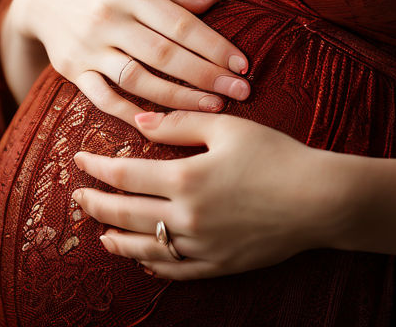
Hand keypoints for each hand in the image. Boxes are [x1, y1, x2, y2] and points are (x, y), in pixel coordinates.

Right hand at [6, 0, 250, 119]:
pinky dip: (131, 113)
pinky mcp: (73, 71)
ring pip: (138, 80)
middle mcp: (108, 18)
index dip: (214, 45)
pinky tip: (163, 123)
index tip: (242, 64)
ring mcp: (88, 47)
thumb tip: (210, 4)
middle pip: (164, 54)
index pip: (180, 22)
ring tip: (213, 108)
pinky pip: (104, 98)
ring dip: (179, 98)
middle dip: (207, 76)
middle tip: (241, 92)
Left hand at [72, 110, 337, 278]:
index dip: (97, 168)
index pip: (125, 175)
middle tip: (77, 197)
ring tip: (101, 230)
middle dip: (96, 204)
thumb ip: (178, 124)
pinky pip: (174, 271)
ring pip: (144, 248)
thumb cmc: (276, 154)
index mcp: (186, 178)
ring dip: (116, 238)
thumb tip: (138, 123)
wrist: (317, 198)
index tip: (79, 160)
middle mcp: (186, 218)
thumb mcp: (228, 128)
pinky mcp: (218, 265)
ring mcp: (201, 246)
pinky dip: (152, 265)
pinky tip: (142, 258)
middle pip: (125, 214)